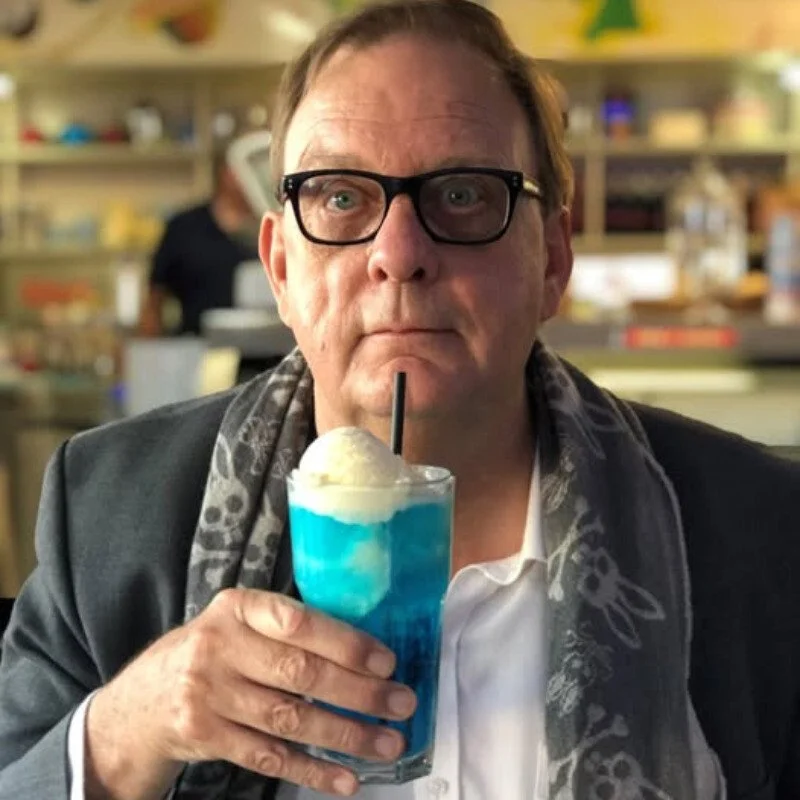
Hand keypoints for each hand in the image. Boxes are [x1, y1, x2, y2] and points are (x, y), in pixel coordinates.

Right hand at [84, 589, 416, 798]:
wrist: (140, 700)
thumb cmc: (212, 652)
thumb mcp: (239, 623)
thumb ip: (286, 629)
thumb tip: (366, 652)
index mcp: (237, 607)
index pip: (297, 622)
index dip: (345, 643)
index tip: (386, 661)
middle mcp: (219, 646)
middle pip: (299, 674)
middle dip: (358, 692)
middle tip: (401, 704)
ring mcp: (208, 694)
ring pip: (289, 719)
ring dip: (345, 736)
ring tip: (388, 744)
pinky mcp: (204, 737)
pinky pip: (268, 757)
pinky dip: (311, 770)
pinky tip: (346, 779)